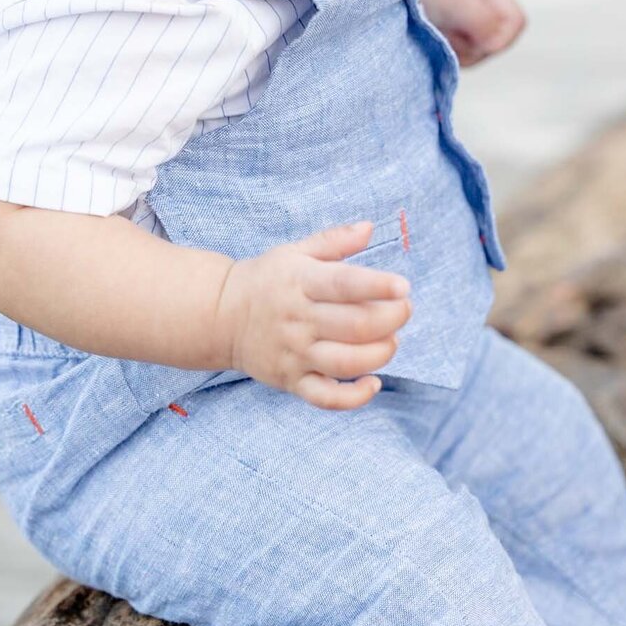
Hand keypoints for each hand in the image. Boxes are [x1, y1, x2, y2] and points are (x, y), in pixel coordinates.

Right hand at [213, 221, 412, 410]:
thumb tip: (370, 227)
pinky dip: (354, 397)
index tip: (403, 287)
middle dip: (391, 319)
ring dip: (380, 354)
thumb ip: (334, 241)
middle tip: (404, 310)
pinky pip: (326, 398)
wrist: (221, 316)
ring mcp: (295, 354)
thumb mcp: (295, 251)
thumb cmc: (267, 280)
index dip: (378, 286)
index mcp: (301, 282)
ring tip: (391, 341)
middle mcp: (298, 320)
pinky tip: (373, 382)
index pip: (345, 284)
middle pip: (354, 326)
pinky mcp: (292, 381)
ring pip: (346, 362)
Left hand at [409, 0, 525, 65]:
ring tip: (435, 29)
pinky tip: (429, 37)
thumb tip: (495, 45)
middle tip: (448, 30)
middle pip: (497, 43)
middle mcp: (481, 8)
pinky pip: (457, 57)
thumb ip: (483, 20)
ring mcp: (464, 24)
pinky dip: (444, 53)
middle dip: (473, 45)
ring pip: (476, 53)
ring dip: (456, 50)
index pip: (516, 22)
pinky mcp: (447, 36)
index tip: (473, 34)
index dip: (501, 35)